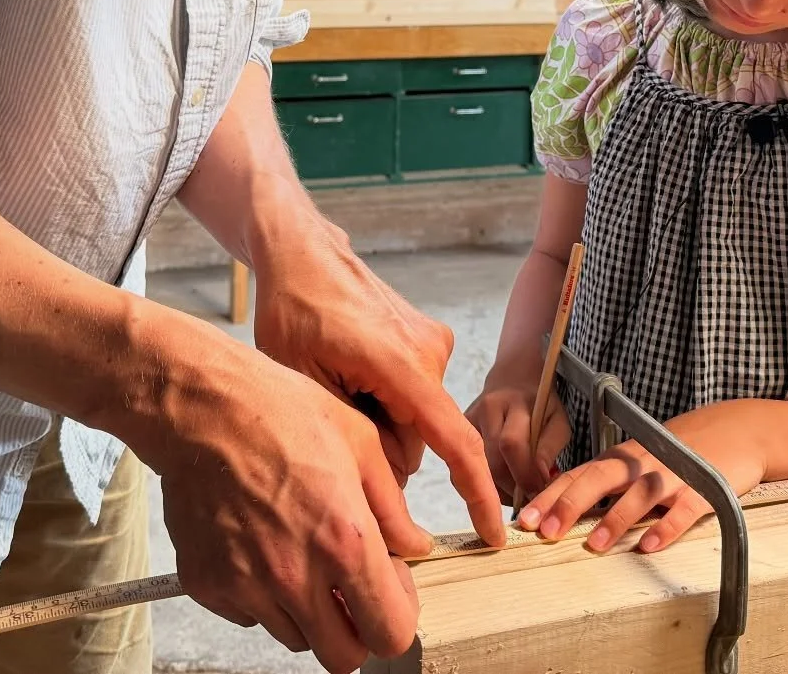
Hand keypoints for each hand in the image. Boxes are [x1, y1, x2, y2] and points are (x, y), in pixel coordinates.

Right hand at [157, 323, 427, 672]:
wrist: (203, 406)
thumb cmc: (278, 410)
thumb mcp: (359, 441)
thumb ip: (392, 506)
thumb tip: (413, 545)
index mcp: (345, 541)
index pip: (391, 634)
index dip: (397, 614)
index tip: (389, 588)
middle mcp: (296, 576)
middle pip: (343, 657)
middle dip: (355, 627)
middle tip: (348, 583)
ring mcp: (248, 586)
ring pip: (295, 637)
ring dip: (307, 610)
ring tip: (299, 550)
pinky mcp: (208, 585)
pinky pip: (248, 615)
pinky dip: (261, 594)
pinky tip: (261, 542)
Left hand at [248, 198, 504, 547]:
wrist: (304, 252)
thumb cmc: (294, 309)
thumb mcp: (306, 383)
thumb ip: (353, 439)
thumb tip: (390, 486)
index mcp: (402, 364)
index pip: (454, 442)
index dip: (476, 493)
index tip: (493, 535)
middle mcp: (430, 352)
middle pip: (417, 441)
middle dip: (379, 448)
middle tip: (329, 411)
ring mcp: (432, 342)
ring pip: (414, 420)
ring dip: (378, 420)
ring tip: (336, 379)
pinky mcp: (427, 338)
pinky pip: (413, 394)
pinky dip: (384, 398)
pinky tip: (349, 369)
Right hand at [466, 365, 570, 503]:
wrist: (513, 378)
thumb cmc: (541, 405)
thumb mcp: (558, 419)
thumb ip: (551, 447)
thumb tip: (540, 478)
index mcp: (515, 403)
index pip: (512, 444)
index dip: (525, 475)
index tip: (540, 492)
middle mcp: (487, 409)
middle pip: (492, 460)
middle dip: (511, 488)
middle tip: (528, 499)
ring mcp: (469, 418)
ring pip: (477, 466)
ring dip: (496, 490)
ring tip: (514, 493)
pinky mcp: (459, 430)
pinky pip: (466, 464)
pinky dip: (482, 482)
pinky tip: (497, 485)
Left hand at [518, 400, 767, 553]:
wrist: (735, 430)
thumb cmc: (680, 451)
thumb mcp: (641, 462)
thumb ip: (611, 484)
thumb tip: (569, 511)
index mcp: (622, 459)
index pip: (578, 474)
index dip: (550, 495)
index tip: (524, 518)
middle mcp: (641, 463)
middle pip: (599, 479)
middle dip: (569, 504)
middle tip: (544, 530)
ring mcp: (672, 474)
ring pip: (638, 495)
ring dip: (614, 519)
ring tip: (593, 544)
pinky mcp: (703, 488)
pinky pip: (682, 509)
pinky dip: (666, 528)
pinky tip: (650, 546)